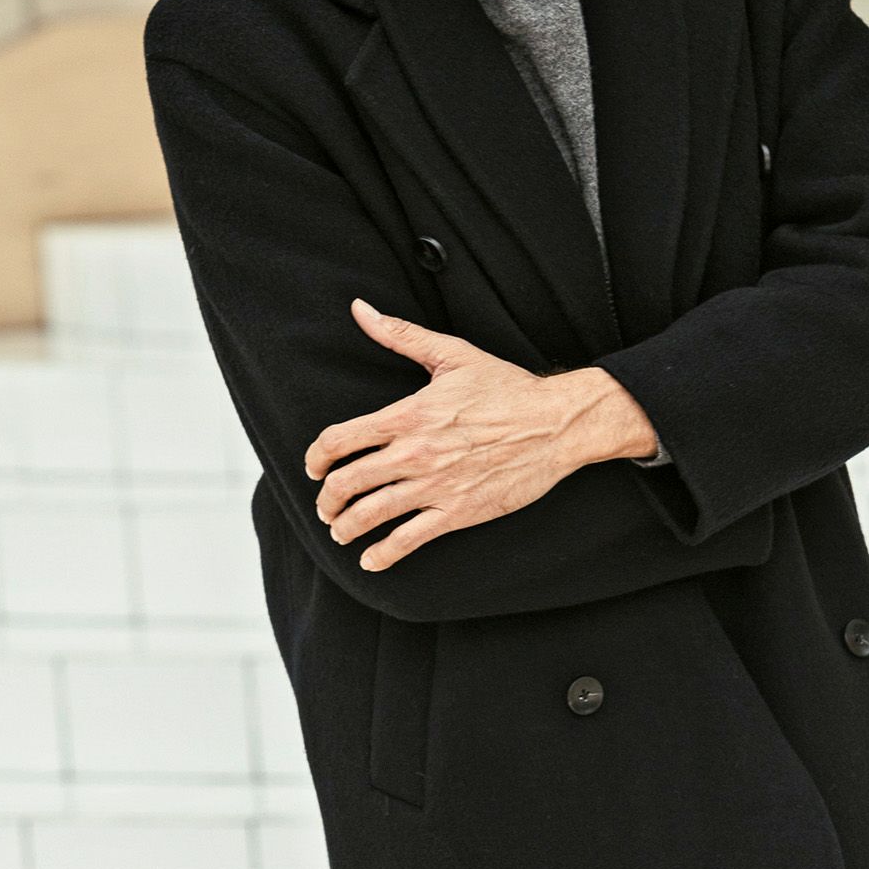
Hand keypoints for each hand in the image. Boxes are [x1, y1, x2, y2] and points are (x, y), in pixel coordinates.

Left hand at [304, 298, 655, 571]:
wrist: (554, 424)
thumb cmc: (506, 387)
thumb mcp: (451, 354)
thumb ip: (400, 334)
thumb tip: (360, 309)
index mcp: (407, 415)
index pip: (339, 440)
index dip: (316, 457)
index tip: (314, 467)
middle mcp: (414, 453)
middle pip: (346, 483)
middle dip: (327, 499)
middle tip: (326, 505)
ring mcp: (434, 486)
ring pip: (369, 515)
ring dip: (345, 527)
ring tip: (341, 531)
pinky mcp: (457, 512)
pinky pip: (407, 540)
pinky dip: (381, 555)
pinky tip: (371, 559)